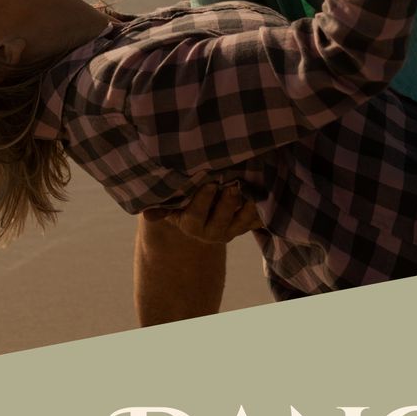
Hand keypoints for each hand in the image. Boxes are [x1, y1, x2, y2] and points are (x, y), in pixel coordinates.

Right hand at [141, 179, 261, 242]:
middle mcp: (212, 231)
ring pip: (242, 222)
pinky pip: (258, 221)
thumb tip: (148, 214)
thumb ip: (160, 206)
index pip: (195, 216)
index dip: (203, 201)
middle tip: (234, 185)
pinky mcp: (246, 224)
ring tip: (253, 191)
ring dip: (249, 208)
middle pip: (222, 220)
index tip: (211, 184)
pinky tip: (269, 196)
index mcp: (190, 224)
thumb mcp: (169, 202)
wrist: (201, 208)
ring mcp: (232, 229)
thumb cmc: (181, 197)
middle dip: (228, 203)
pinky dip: (264, 210)